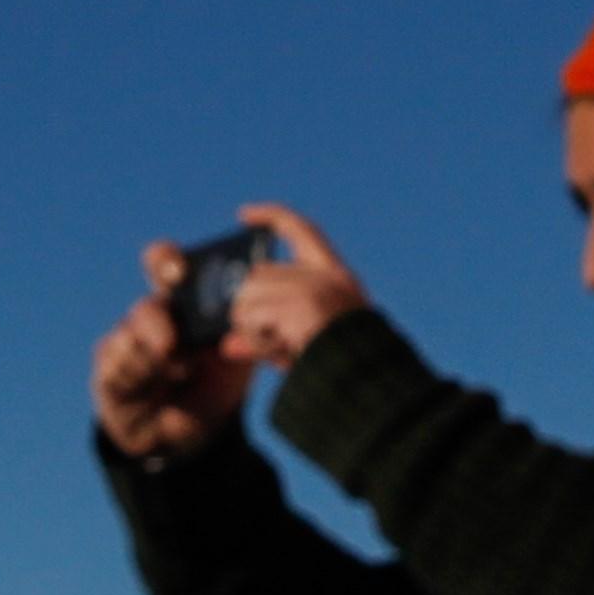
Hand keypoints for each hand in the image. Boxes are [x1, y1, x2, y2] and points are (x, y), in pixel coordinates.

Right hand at [94, 251, 255, 462]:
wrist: (192, 436)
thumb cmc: (217, 385)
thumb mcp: (235, 355)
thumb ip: (237, 333)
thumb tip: (245, 316)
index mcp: (183, 303)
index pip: (165, 265)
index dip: (166, 261)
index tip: (178, 272)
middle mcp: (151, 318)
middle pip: (145, 305)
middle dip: (156, 319)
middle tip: (169, 341)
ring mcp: (127, 344)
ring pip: (130, 337)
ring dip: (154, 360)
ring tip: (179, 375)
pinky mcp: (107, 372)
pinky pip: (115, 366)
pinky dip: (138, 376)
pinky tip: (152, 386)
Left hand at [221, 205, 365, 368]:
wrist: (367, 380)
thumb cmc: (338, 368)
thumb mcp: (301, 346)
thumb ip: (265, 340)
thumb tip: (226, 346)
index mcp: (336, 275)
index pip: (300, 230)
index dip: (271, 216)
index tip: (244, 214)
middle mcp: (326, 275)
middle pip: (259, 273)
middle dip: (252, 305)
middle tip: (269, 337)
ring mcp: (312, 288)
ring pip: (247, 295)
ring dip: (251, 326)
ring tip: (276, 347)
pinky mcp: (299, 305)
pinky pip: (251, 316)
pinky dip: (255, 337)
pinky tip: (278, 349)